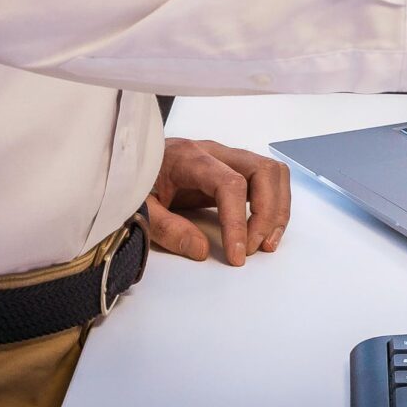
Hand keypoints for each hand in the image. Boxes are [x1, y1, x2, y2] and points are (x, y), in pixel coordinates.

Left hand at [144, 137, 291, 265]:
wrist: (129, 158)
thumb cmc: (134, 179)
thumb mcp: (139, 206)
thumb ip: (166, 228)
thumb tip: (200, 249)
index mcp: (188, 157)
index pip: (229, 184)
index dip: (238, 221)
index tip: (237, 254)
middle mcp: (214, 151)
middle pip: (262, 171)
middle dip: (267, 214)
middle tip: (254, 249)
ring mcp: (226, 157)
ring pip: (272, 172)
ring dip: (277, 209)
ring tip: (266, 243)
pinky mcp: (232, 168)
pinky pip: (266, 180)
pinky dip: (274, 205)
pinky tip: (264, 231)